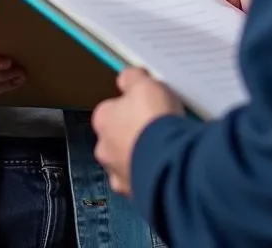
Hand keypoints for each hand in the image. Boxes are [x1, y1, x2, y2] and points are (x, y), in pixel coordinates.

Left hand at [92, 69, 182, 196]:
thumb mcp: (144, 84)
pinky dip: (153, 174)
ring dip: (142, 155)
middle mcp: (104, 149)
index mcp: (102, 120)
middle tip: (157, 126)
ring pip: (129, 161)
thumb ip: (132, 78)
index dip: (130, 104)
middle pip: (118, 136)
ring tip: (166, 147)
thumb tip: (126, 77)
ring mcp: (118, 174)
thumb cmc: (152, 119)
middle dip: (134, 133)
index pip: (111, 108)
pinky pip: (143, 180)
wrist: (168, 161)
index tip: (147, 103)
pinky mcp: (135, 193)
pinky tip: (168, 165)